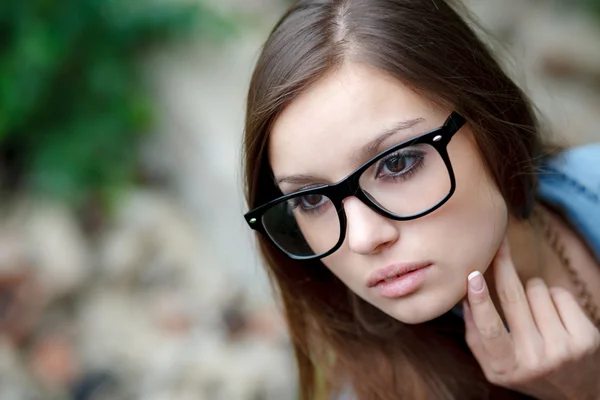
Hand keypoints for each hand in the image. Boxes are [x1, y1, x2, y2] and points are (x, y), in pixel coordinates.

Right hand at [463, 236, 599, 399]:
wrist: (577, 393)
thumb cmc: (526, 370)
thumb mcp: (494, 365)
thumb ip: (475, 334)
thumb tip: (464, 295)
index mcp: (505, 367)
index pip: (490, 329)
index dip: (480, 300)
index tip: (472, 275)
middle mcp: (535, 360)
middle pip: (513, 299)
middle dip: (502, 265)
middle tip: (497, 242)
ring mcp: (563, 349)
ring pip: (537, 290)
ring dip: (531, 290)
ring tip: (534, 310)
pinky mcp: (586, 338)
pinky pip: (560, 294)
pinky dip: (553, 297)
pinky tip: (554, 315)